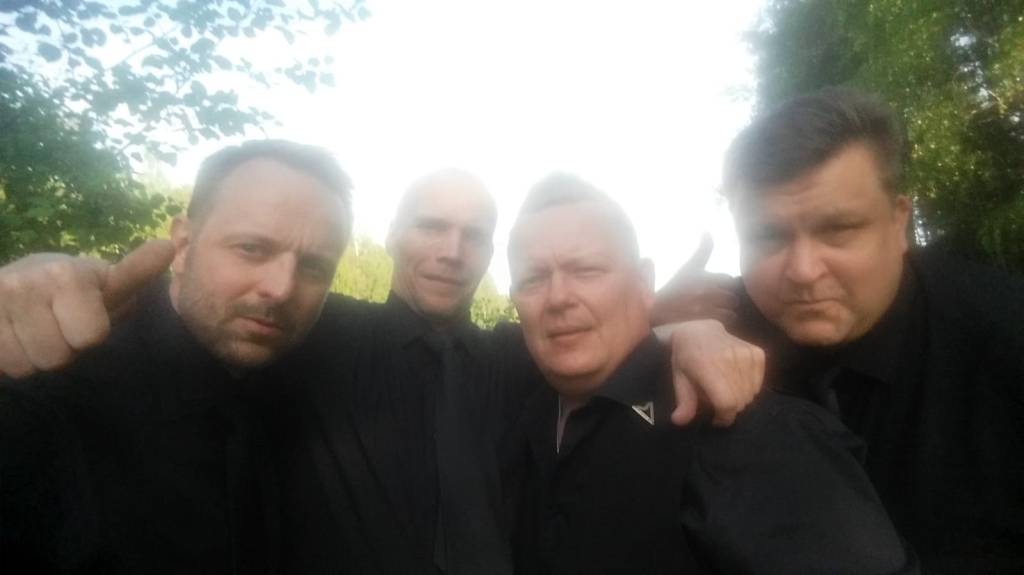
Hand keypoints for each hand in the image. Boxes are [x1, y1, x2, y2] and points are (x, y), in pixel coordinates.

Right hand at [0, 240, 173, 377]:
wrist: (6, 285)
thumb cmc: (67, 288)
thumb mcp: (102, 280)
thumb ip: (135, 272)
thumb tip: (167, 248)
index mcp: (66, 275)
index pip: (90, 336)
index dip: (90, 335)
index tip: (82, 315)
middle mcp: (26, 285)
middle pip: (58, 357)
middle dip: (61, 349)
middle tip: (56, 326)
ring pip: (27, 365)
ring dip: (34, 355)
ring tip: (33, 331)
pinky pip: (3, 365)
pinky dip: (10, 358)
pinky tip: (12, 336)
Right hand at [651, 233, 739, 327]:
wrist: (657, 311)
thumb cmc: (675, 288)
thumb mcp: (689, 267)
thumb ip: (703, 250)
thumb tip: (707, 230)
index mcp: (702, 276)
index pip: (728, 279)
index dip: (725, 284)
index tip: (720, 288)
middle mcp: (704, 290)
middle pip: (732, 295)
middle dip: (729, 299)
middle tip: (721, 301)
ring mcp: (704, 307)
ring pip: (731, 309)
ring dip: (729, 311)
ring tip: (721, 311)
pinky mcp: (703, 320)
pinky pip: (726, 319)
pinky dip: (726, 320)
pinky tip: (718, 320)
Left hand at [664, 319, 764, 426]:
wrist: (701, 328)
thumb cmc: (687, 355)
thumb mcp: (679, 377)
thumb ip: (684, 400)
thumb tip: (679, 421)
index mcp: (708, 366)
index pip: (727, 402)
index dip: (723, 417)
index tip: (715, 419)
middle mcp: (731, 359)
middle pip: (740, 401)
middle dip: (729, 409)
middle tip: (717, 401)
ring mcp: (747, 354)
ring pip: (751, 395)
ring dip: (739, 399)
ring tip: (724, 389)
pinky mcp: (758, 353)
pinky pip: (758, 384)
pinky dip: (749, 389)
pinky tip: (735, 380)